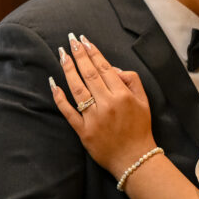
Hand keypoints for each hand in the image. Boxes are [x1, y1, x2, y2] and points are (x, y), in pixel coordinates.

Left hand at [50, 33, 155, 177]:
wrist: (134, 158)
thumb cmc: (140, 128)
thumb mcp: (144, 102)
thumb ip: (132, 81)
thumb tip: (113, 69)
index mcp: (123, 95)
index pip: (105, 68)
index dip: (93, 53)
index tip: (84, 40)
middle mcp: (107, 104)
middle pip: (89, 74)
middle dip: (79, 55)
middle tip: (70, 40)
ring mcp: (93, 117)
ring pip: (77, 89)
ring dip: (68, 70)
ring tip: (62, 55)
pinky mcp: (83, 130)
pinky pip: (68, 111)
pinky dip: (60, 98)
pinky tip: (53, 84)